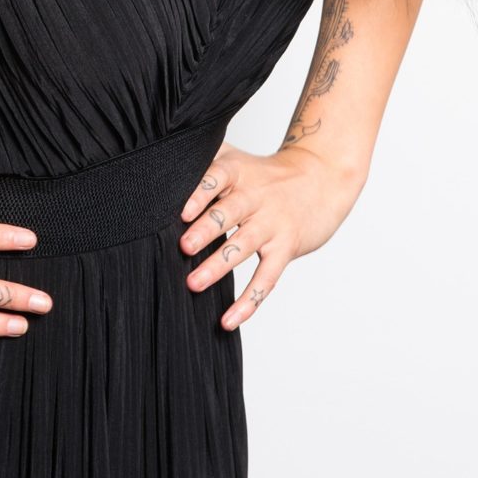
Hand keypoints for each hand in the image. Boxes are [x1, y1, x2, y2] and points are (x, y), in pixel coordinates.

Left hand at [178, 140, 362, 329]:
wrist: (322, 177)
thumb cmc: (267, 173)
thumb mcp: (236, 157)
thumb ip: (202, 157)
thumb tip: (156, 160)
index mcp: (238, 172)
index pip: (217, 179)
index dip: (200, 194)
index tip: (182, 211)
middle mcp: (255, 197)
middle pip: (229, 213)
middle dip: (206, 230)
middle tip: (184, 246)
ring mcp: (272, 224)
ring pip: (244, 246)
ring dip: (218, 266)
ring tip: (193, 283)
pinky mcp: (286, 248)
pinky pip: (267, 278)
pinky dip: (249, 301)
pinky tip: (229, 320)